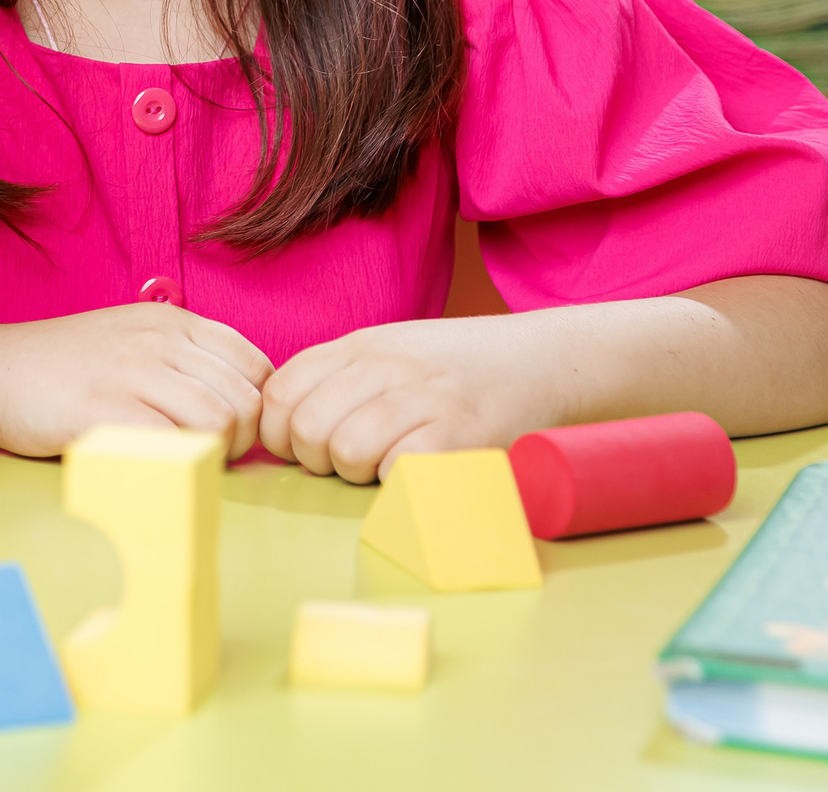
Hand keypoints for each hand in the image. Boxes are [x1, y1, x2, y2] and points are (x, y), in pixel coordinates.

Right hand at [0, 304, 272, 458]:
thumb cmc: (65, 368)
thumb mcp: (133, 340)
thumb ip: (183, 360)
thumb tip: (243, 407)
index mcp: (173, 322)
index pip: (257, 367)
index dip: (256, 410)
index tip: (230, 433)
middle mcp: (159, 340)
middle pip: (245, 401)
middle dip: (240, 442)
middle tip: (208, 458)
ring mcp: (131, 372)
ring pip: (219, 422)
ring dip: (214, 458)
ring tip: (185, 465)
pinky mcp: (104, 408)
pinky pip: (174, 444)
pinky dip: (177, 465)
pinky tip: (156, 468)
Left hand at [260, 315, 553, 482]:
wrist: (548, 360)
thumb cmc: (460, 369)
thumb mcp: (391, 353)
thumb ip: (338, 378)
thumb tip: (280, 425)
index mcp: (360, 345)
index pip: (280, 391)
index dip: (279, 432)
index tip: (304, 447)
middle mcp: (386, 365)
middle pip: (305, 428)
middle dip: (317, 460)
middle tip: (349, 462)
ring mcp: (423, 397)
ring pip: (344, 451)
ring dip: (358, 474)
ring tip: (387, 465)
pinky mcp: (460, 434)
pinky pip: (396, 470)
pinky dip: (399, 482)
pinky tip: (417, 472)